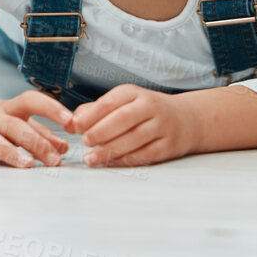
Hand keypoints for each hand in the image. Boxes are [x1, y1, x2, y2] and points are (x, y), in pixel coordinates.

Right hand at [0, 90, 74, 169]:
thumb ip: (36, 132)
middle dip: (37, 143)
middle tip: (54, 161)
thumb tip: (63, 147)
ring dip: (9, 152)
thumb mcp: (8, 121)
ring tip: (25, 165)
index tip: (71, 121)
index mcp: (7, 110)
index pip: (32, 102)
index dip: (52, 108)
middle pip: (16, 126)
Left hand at [72, 85, 197, 166]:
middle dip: (101, 131)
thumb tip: (70, 122)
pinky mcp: (168, 145)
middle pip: (124, 118)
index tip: (74, 127)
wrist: (186, 119)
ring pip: (135, 138)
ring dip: (111, 150)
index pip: (110, 102)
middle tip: (85, 142)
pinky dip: (126, 160)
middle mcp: (150, 106)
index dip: (91, 115)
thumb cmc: (145, 112)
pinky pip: (146, 154)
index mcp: (134, 93)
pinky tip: (111, 163)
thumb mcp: (124, 103)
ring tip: (92, 158)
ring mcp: (161, 126)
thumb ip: (96, 111)